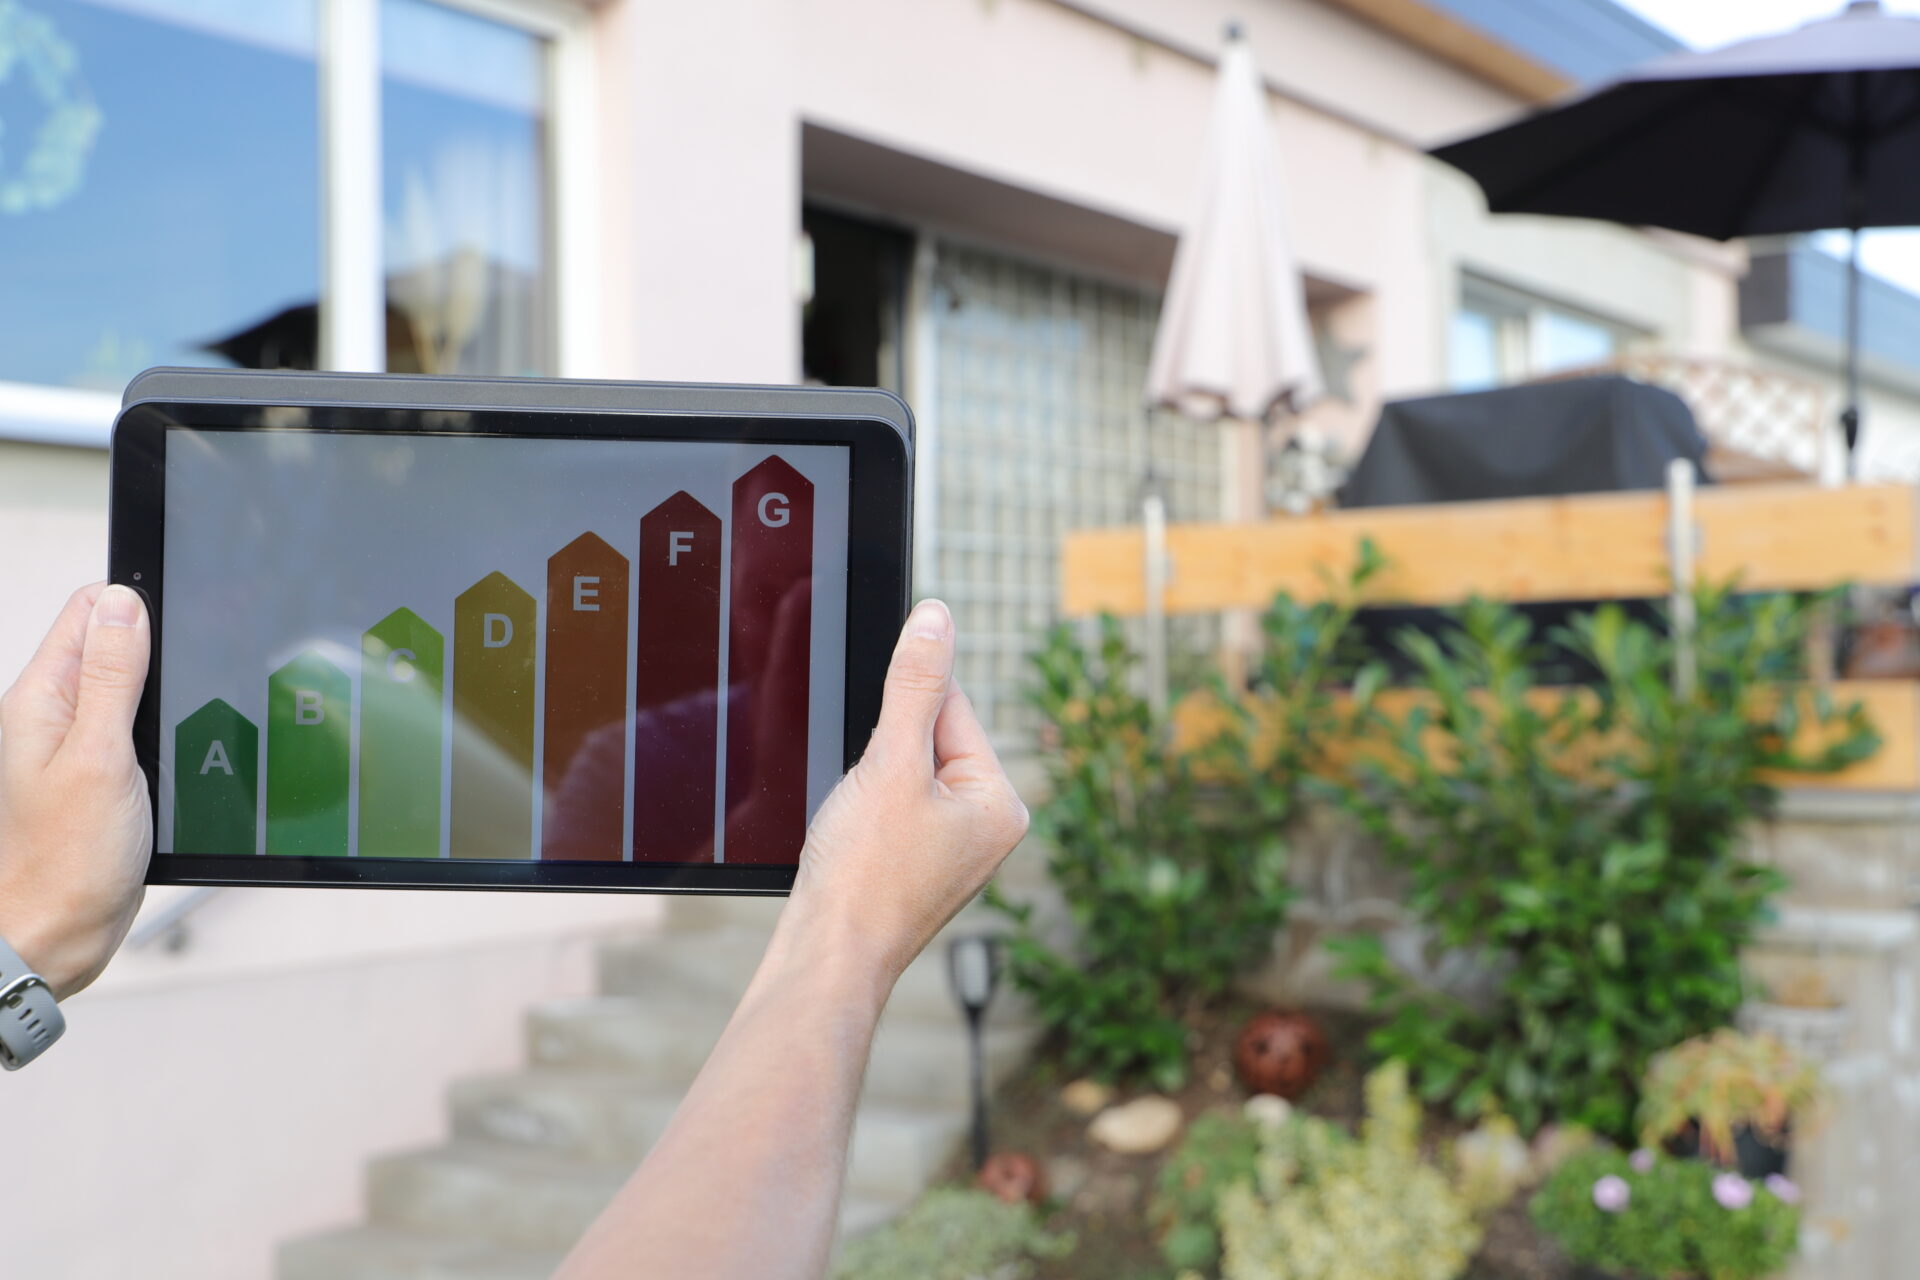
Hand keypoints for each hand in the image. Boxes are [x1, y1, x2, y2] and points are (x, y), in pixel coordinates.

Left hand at [0, 584, 153, 997]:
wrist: (56, 936)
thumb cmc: (65, 863)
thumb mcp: (99, 755)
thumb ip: (111, 676)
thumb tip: (124, 601)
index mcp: (41, 698)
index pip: (89, 610)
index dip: (140, 601)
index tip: (190, 610)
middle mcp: (52, 715)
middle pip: (111, 641)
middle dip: (159, 641)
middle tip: (202, 664)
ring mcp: (75, 745)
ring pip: (128, 684)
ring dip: (163, 687)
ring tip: (194, 705)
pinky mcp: (101, 775)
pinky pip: (135, 727)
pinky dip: (164, 725)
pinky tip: (183, 742)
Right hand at [775, 598, 1028, 983]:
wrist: (828, 957)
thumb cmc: (864, 873)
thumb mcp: (891, 762)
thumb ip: (914, 683)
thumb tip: (936, 617)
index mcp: (1001, 801)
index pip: (952, 706)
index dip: (899, 714)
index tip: (874, 753)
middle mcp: (988, 827)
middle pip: (928, 740)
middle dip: (883, 753)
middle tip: (864, 803)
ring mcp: (954, 852)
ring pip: (903, 775)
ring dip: (870, 783)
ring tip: (858, 828)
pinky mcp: (919, 869)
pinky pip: (892, 811)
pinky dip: (864, 812)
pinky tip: (853, 841)